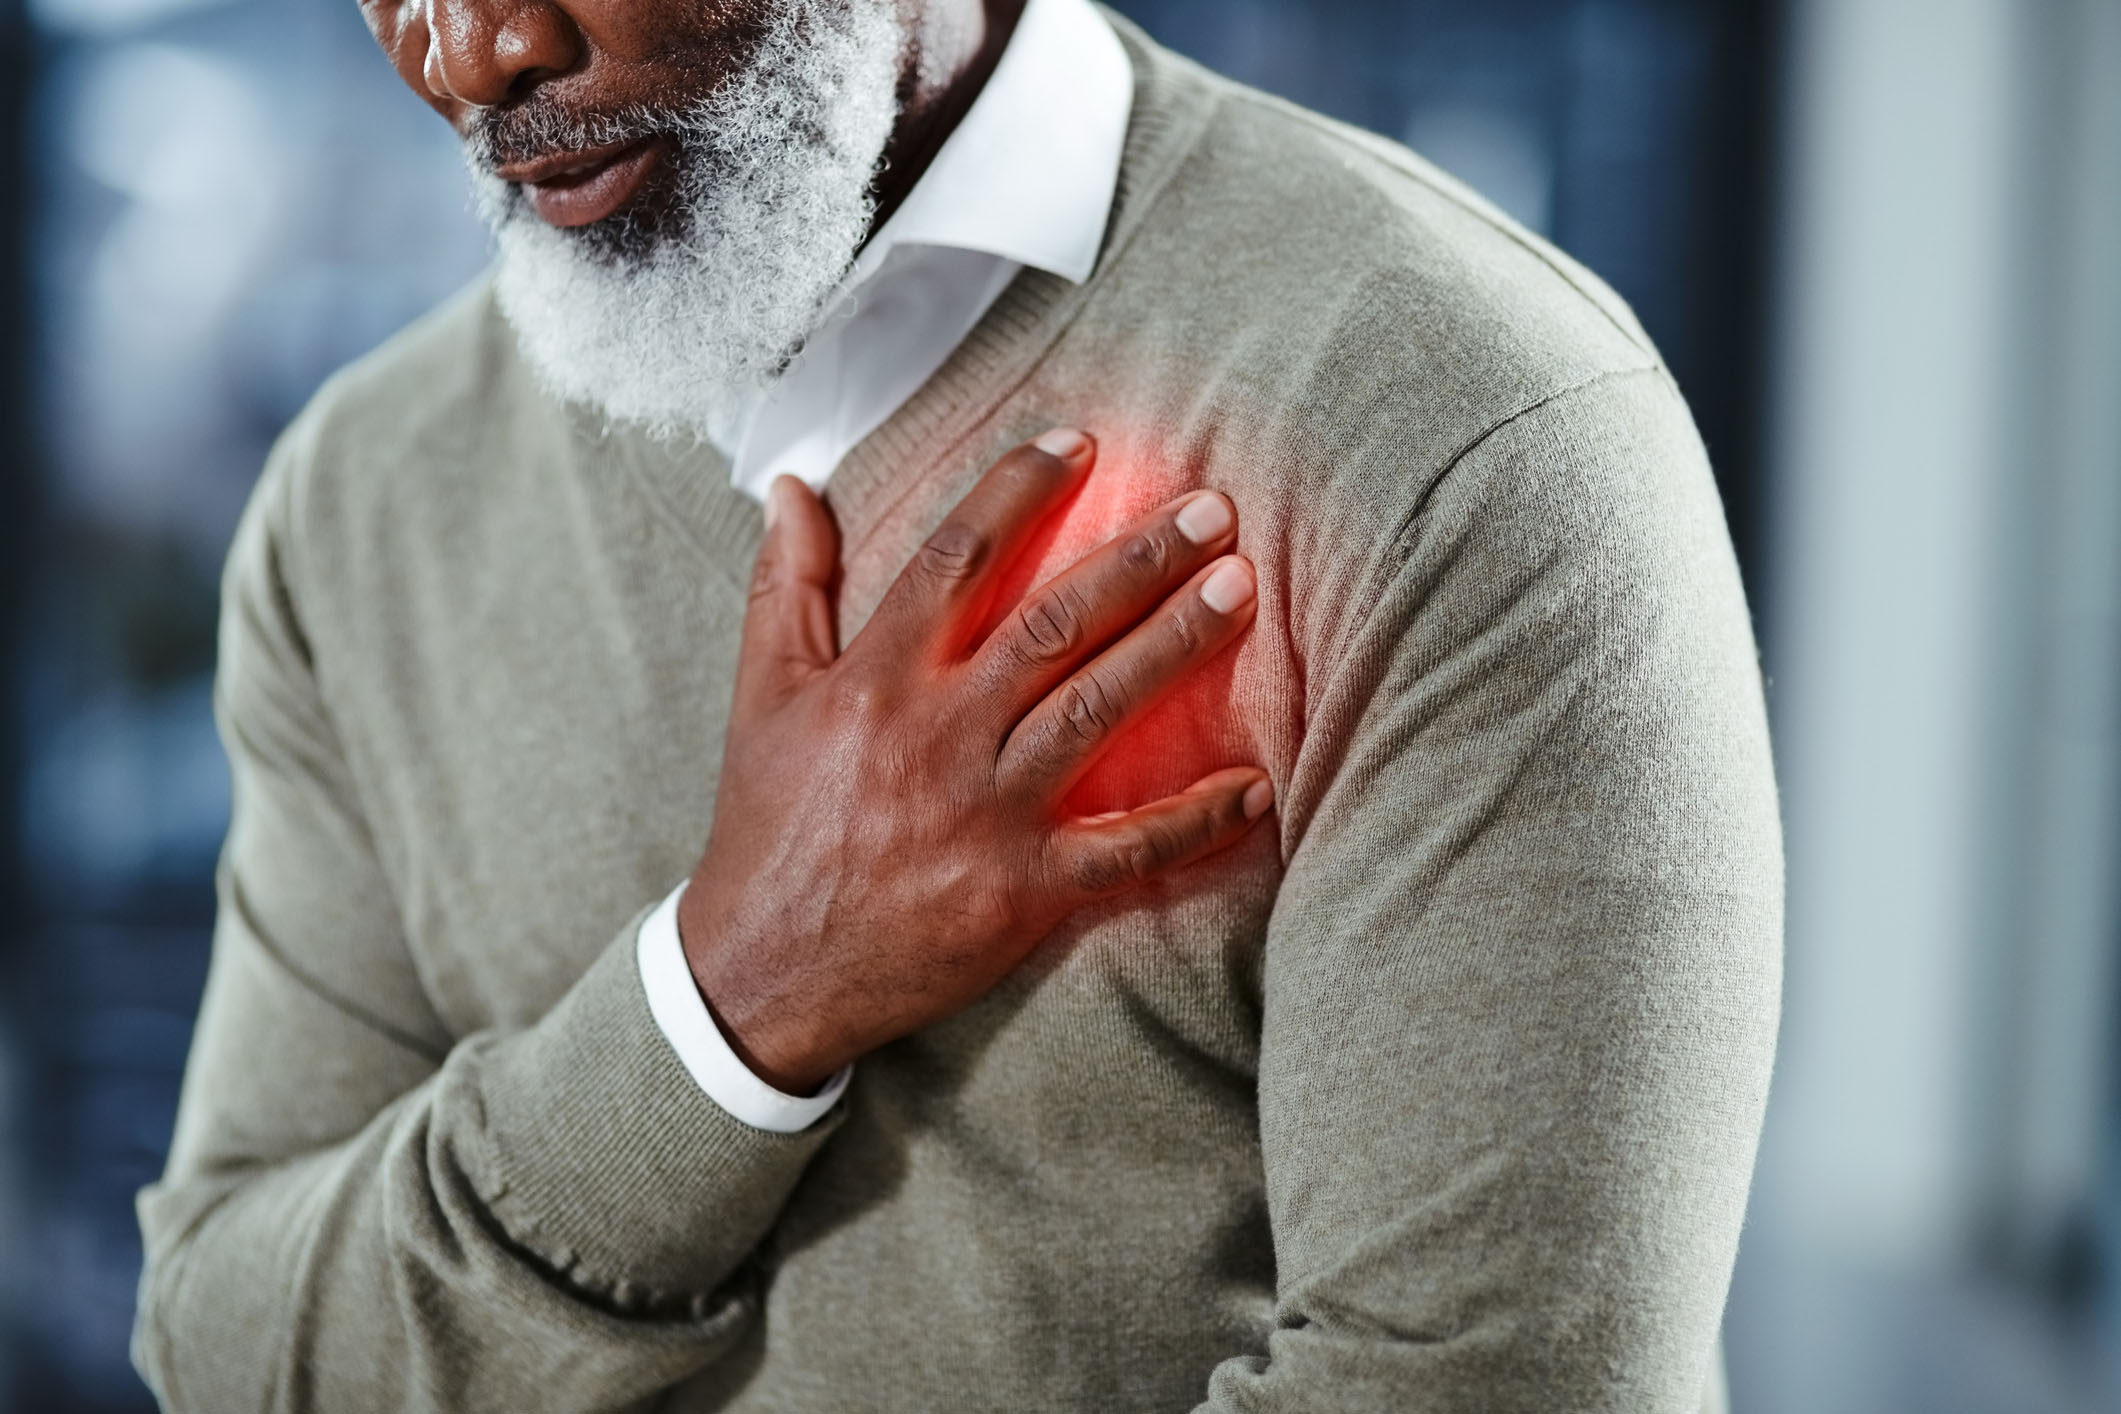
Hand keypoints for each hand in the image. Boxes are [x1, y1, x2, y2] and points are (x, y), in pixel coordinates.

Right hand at [678, 430, 1272, 1093]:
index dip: (1022, 488)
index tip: (1082, 441)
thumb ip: (785, 584)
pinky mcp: (1022, 891)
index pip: (958, 555)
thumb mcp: (760, 694)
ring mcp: (985, 812)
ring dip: (1174, 646)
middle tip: (1213, 509)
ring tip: (1241, 588)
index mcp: (877, 677)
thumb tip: (793, 486)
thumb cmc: (768, 823)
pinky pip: (1124, 850)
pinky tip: (1255, 785)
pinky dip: (1193, 820)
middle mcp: (937, 733)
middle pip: (1051, 625)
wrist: (764, 970)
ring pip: (1096, 711)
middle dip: (1138, 560)